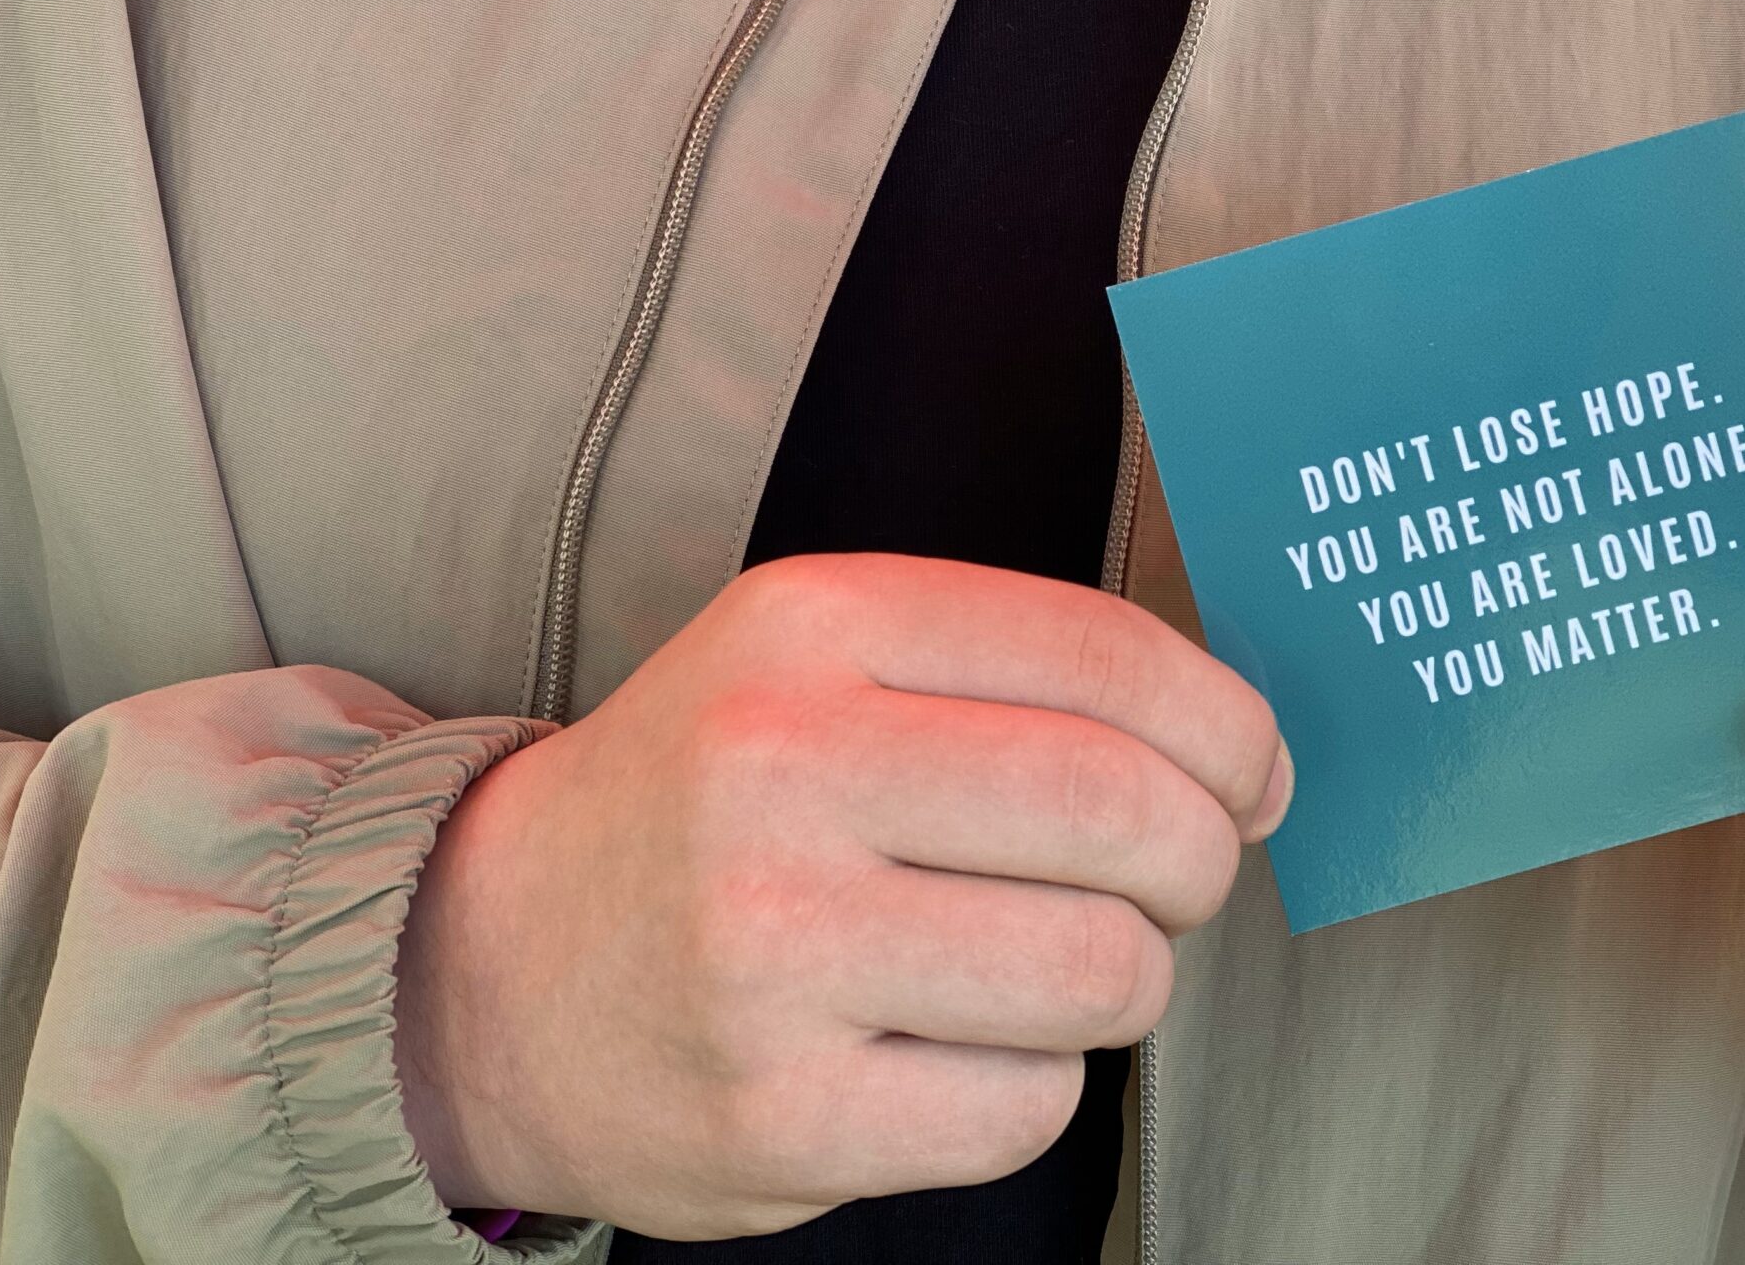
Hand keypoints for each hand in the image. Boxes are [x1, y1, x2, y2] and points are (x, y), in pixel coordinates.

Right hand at [392, 553, 1288, 1238]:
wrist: (491, 964)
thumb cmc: (707, 799)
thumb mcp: (821, 659)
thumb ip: (1019, 670)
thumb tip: (1248, 758)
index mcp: (814, 628)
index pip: (1110, 659)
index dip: (1230, 727)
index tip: (1253, 772)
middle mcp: (782, 768)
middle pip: (1132, 814)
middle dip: (1200, 858)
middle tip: (1172, 877)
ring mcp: (773, 950)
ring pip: (1104, 970)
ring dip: (1124, 978)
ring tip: (1051, 960)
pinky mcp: (780, 1115)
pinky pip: (1030, 1107)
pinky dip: (1031, 1083)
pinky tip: (951, 1045)